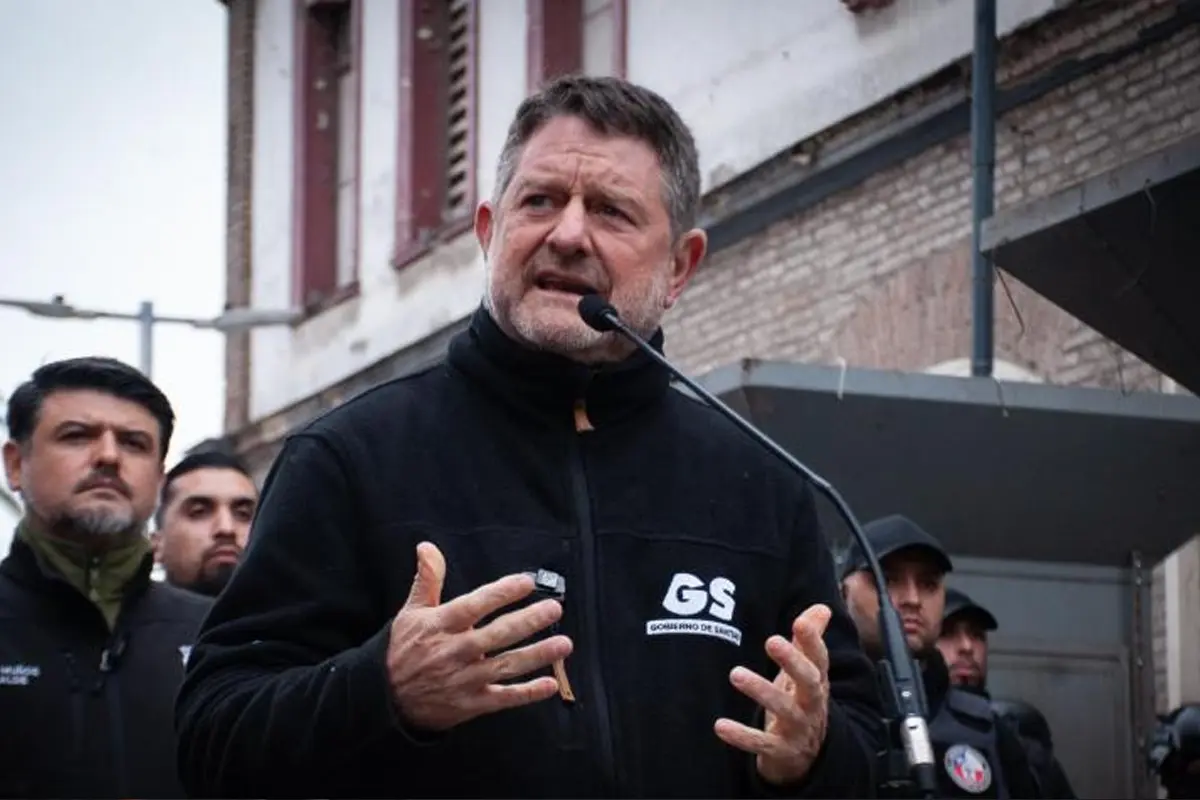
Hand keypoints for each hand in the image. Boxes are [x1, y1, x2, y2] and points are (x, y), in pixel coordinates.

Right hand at [386, 542, 573, 731]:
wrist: (388, 698)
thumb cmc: (404, 649)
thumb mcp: (411, 612)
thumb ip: (426, 580)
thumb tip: (427, 547)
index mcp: (440, 626)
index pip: (474, 606)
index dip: (501, 593)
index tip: (526, 582)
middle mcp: (454, 652)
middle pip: (497, 634)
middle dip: (528, 621)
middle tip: (554, 609)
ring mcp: (464, 679)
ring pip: (506, 665)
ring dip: (537, 654)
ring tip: (564, 643)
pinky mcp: (471, 703)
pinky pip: (504, 698)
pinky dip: (527, 693)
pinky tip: (551, 684)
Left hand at [714, 604, 831, 785]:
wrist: (806, 757)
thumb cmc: (800, 702)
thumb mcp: (807, 673)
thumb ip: (811, 640)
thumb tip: (821, 607)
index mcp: (817, 682)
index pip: (819, 658)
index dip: (813, 640)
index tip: (800, 622)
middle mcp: (812, 704)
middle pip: (808, 681)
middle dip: (792, 661)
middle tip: (771, 640)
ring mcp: (798, 729)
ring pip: (784, 710)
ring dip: (761, 691)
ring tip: (736, 674)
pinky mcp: (780, 751)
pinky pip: (761, 744)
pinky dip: (741, 736)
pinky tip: (720, 725)